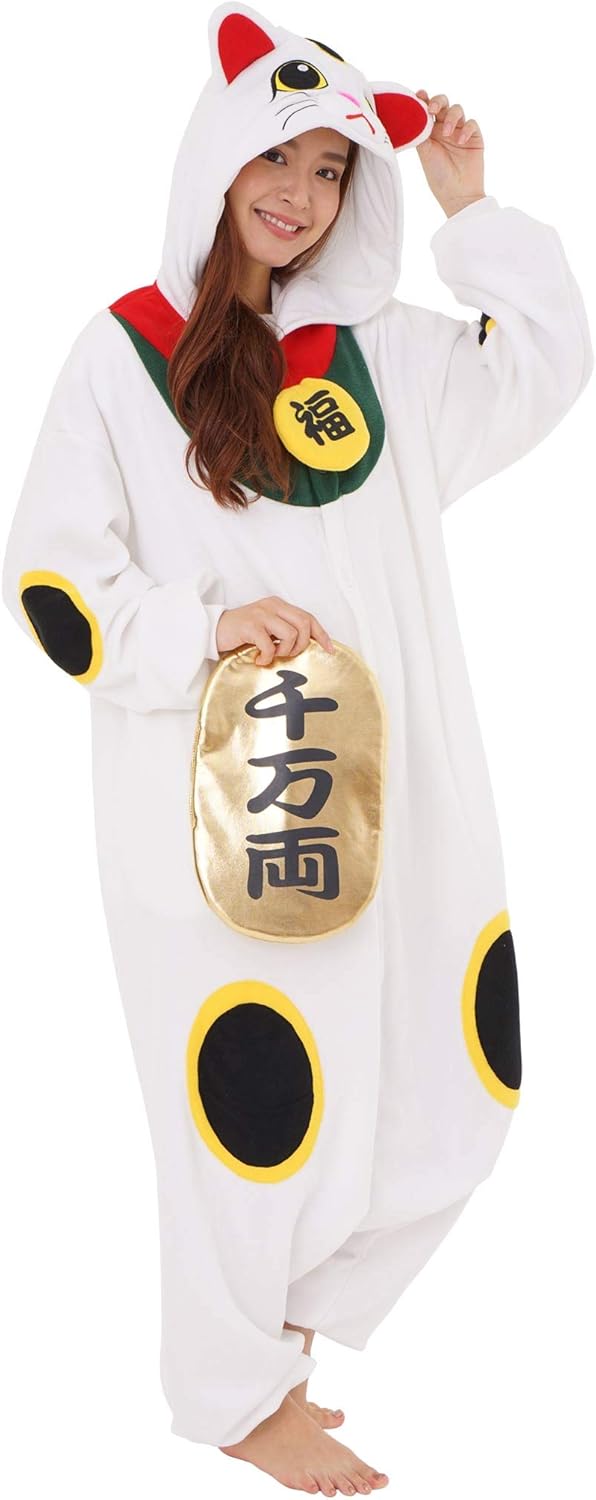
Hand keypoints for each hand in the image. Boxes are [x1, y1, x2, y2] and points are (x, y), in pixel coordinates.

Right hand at [215, 596, 334, 666]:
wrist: (213, 630)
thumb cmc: (241, 633)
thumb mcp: (267, 628)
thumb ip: (284, 631)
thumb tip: (307, 646)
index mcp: (279, 605)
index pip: (308, 617)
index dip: (321, 634)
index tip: (329, 650)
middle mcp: (272, 606)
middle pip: (304, 624)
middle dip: (301, 645)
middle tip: (287, 654)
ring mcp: (261, 614)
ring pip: (290, 634)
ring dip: (284, 651)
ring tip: (271, 655)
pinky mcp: (250, 625)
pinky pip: (270, 645)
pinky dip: (267, 657)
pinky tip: (259, 659)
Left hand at [414, 90, 485, 216]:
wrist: (457, 195)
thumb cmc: (438, 176)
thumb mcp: (424, 152)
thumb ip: (419, 132)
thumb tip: (412, 113)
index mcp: (431, 131)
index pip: (428, 109)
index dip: (424, 99)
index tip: (418, 95)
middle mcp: (445, 128)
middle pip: (443, 103)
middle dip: (438, 101)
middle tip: (432, 109)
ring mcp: (460, 132)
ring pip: (457, 109)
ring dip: (451, 117)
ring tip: (447, 134)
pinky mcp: (475, 137)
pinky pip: (472, 123)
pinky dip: (466, 129)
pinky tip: (460, 141)